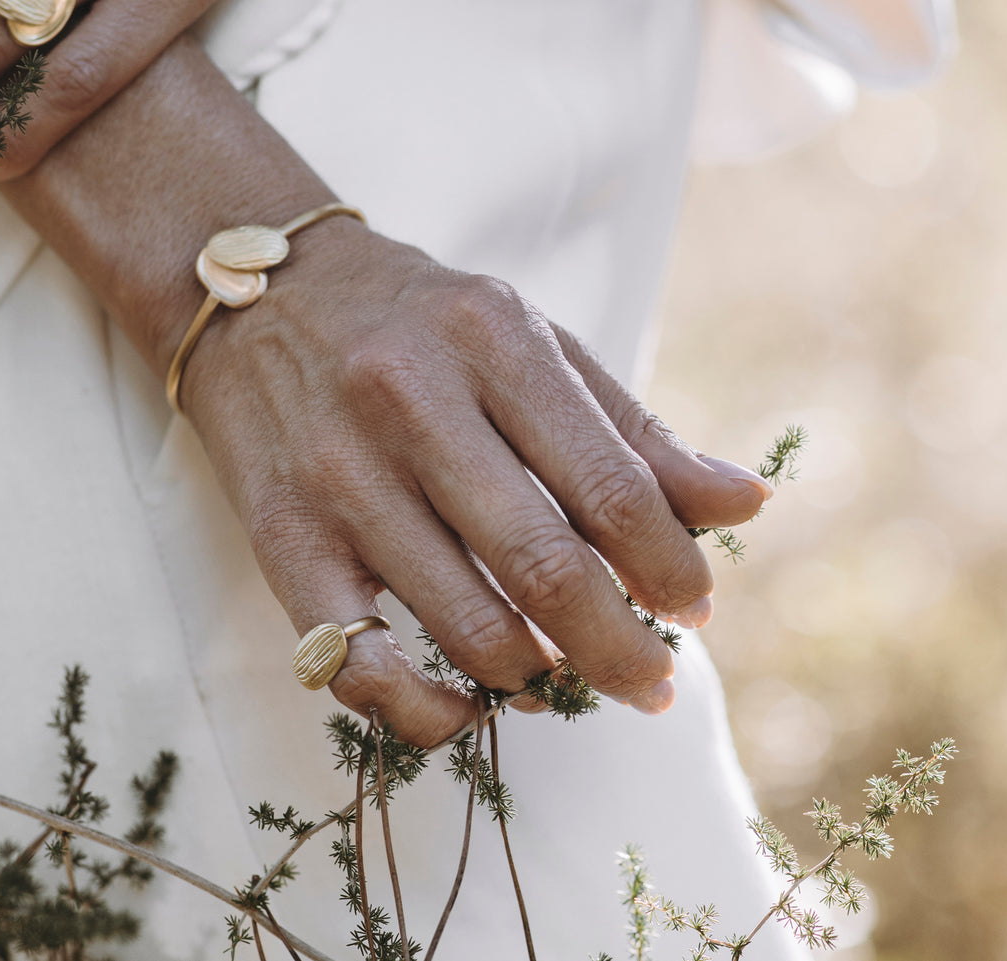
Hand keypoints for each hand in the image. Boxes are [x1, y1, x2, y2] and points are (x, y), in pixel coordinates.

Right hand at [5, 39, 774, 747]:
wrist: (262, 295)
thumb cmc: (420, 322)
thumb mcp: (530, 341)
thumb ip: (633, 429)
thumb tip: (744, 506)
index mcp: (492, 340)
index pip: (611, 484)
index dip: (670, 565)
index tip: (693, 607)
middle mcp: (412, 403)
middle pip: (545, 567)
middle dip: (622, 648)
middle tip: (653, 681)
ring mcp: (340, 475)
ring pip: (465, 624)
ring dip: (537, 677)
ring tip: (562, 674)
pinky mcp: (282, 536)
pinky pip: (357, 663)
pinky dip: (426, 711)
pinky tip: (467, 705)